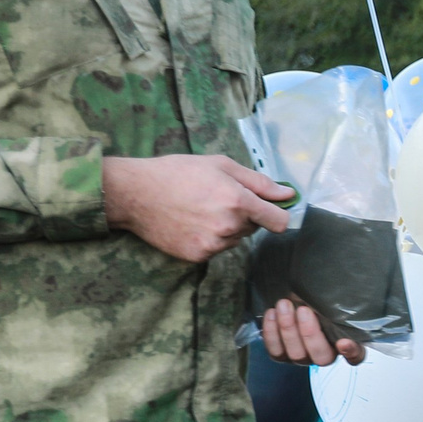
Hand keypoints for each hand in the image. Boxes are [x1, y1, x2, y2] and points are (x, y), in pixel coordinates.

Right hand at [103, 154, 290, 262]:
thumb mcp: (221, 165)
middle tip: (217, 199)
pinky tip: (191, 223)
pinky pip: (217, 249)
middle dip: (244, 215)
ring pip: (236, 239)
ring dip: (228, 228)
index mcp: (238, 201)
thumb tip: (288, 195)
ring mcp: (212, 244)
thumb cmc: (177, 172)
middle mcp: (228, 226)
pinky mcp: (197, 256)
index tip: (272, 210)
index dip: (278, 215)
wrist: (134, 193)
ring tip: (201, 209)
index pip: (279, 221)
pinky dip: (210, 238)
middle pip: (254, 228)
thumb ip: (259, 182)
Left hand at [259, 299, 363, 365]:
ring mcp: (303, 357)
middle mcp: (325, 354)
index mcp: (346, 342)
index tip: (344, 342)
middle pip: (321, 356)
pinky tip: (272, 313)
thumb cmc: (316, 297)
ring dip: (288, 329)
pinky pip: (276, 351)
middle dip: (310, 333)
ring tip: (284, 305)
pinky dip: (272, 332)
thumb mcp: (329, 296)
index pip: (356, 355)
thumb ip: (337, 301)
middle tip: (303, 310)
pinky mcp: (283, 355)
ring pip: (296, 354)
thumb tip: (336, 293)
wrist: (292, 297)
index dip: (351, 352)